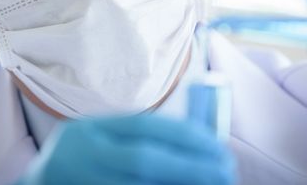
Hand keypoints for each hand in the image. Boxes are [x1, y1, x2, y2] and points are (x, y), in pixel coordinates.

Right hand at [18, 114, 235, 184]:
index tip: (216, 143)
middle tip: (225, 168)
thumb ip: (137, 137)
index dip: (184, 135)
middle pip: (143, 161)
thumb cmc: (81, 158)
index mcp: (88, 131)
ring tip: (214, 183)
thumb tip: (196, 142)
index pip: (142, 127)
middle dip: (190, 166)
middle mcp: (83, 157)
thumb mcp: (100, 137)